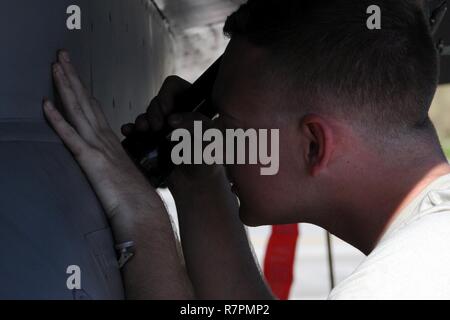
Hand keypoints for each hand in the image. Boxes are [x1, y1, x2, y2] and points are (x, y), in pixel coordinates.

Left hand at [43, 51, 163, 230]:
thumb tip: (108, 158)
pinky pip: (71, 137)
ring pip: (79, 111)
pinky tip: (45, 105)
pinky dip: (57, 120)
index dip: (81, 89)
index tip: (74, 74)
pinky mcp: (91, 160)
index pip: (93, 109)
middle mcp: (104, 139)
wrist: (142, 211)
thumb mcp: (123, 172)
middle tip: (61, 55)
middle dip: (72, 77)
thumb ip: (114, 160)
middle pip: (85, 102)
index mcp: (110, 141)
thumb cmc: (134, 196)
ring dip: (65, 87)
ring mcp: (98, 147)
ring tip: (55, 66)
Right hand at [121, 76, 226, 192]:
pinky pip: (137, 131)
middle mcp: (175, 115)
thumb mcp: (210, 140)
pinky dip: (131, 130)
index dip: (167, 95)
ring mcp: (162, 128)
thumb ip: (197, 125)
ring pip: (146, 115)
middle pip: (157, 101)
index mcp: (192, 108)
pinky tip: (128, 131)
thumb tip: (172, 120)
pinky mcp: (151, 141)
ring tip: (143, 130)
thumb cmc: (207, 162)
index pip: (175, 88)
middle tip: (156, 127)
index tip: (167, 111)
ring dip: (142, 120)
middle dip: (153, 111)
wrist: (195, 185)